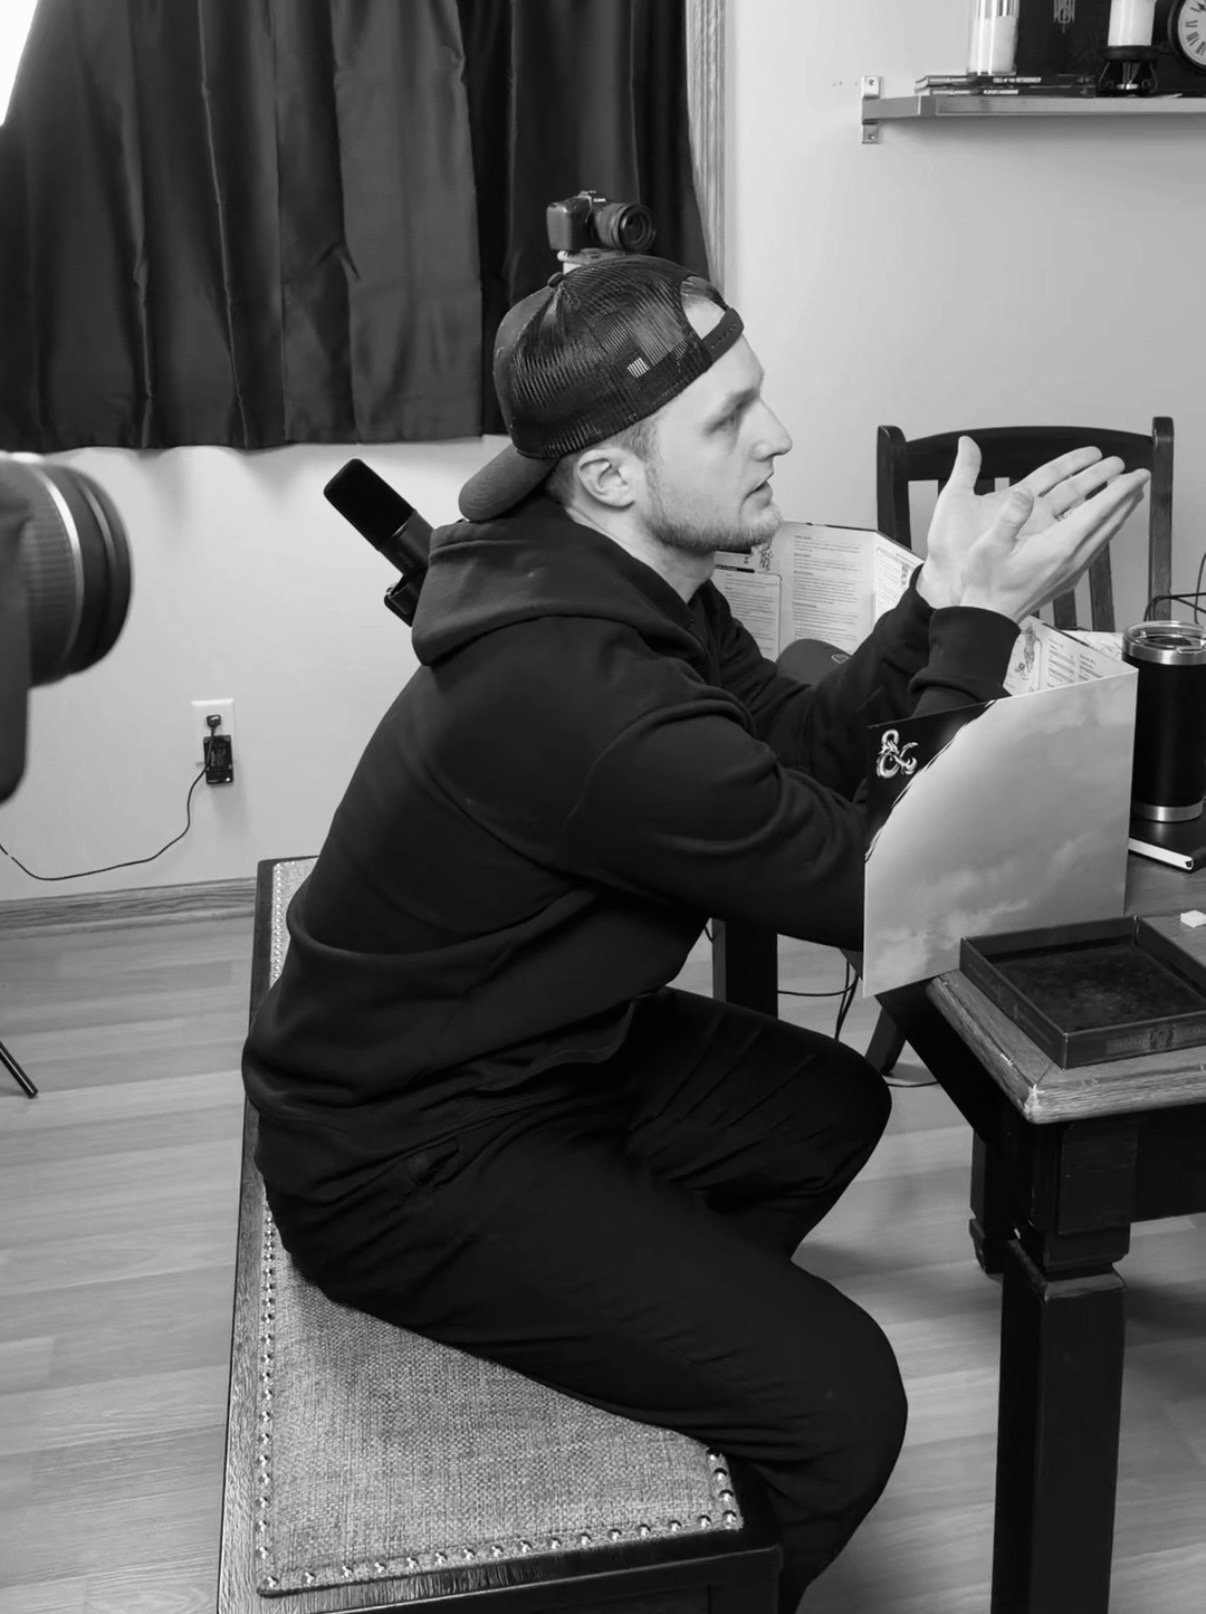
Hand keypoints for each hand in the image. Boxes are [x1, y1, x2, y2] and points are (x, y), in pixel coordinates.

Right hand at [916, 436, 1149, 620]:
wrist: (988, 619)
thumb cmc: (986, 584)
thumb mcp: (989, 546)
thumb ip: (1010, 517)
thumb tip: (1025, 492)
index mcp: (1058, 546)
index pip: (1099, 512)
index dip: (1121, 490)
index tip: (1137, 473)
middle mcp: (1072, 558)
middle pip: (1110, 523)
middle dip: (1128, 498)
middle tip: (1141, 478)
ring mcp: (1073, 570)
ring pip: (1106, 536)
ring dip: (1120, 514)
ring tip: (1129, 497)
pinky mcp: (1068, 578)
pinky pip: (1096, 549)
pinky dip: (1106, 531)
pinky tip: (1103, 528)